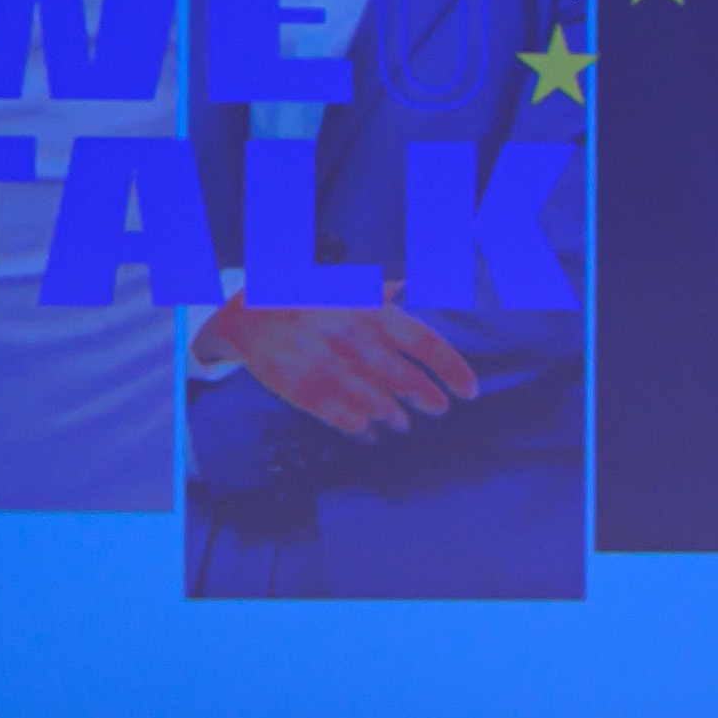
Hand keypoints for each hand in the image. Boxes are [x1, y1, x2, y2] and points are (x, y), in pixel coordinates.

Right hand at [200, 295, 482, 436]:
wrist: (246, 317)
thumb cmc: (307, 301)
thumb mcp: (347, 287)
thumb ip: (384, 292)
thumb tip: (419, 284)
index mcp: (371, 312)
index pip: (427, 345)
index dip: (454, 371)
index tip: (470, 392)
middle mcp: (355, 339)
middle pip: (408, 381)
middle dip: (429, 400)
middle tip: (438, 409)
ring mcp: (331, 368)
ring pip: (381, 405)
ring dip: (397, 418)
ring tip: (403, 424)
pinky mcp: (308, 392)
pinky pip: (347, 420)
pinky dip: (364, 430)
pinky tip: (371, 434)